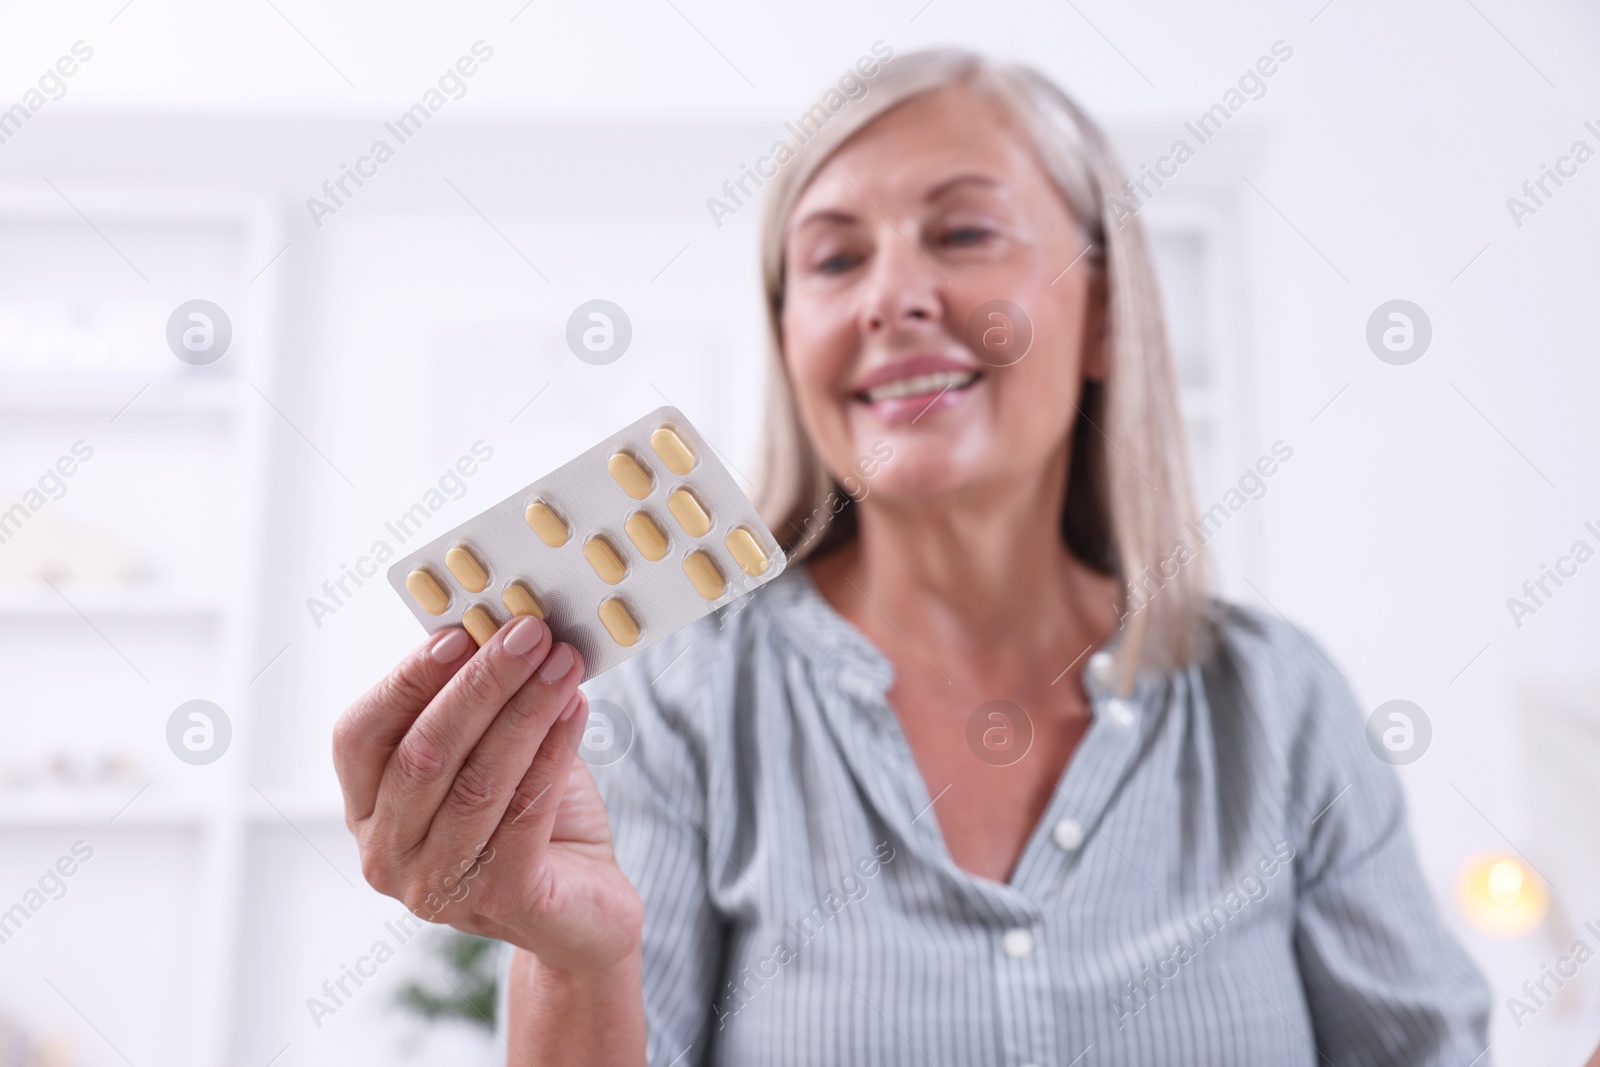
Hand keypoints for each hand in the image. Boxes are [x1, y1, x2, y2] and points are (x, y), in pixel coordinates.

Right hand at [333, 616, 643, 974]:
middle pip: (424, 754)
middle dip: (480, 684)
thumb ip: (479, 703)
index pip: (361, 735)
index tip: (459, 631)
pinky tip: (575, 710)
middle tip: (528, 633)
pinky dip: (551, 752)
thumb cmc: (531, 817)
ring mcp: (437, 886)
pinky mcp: (501, 901)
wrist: (585, 905)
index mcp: (367, 808)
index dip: (406, 680)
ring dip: (525, 711)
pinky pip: (524, 814)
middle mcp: (387, 854)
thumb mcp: (490, 751)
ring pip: (477, 781)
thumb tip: (498, 625)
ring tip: (563, 662)